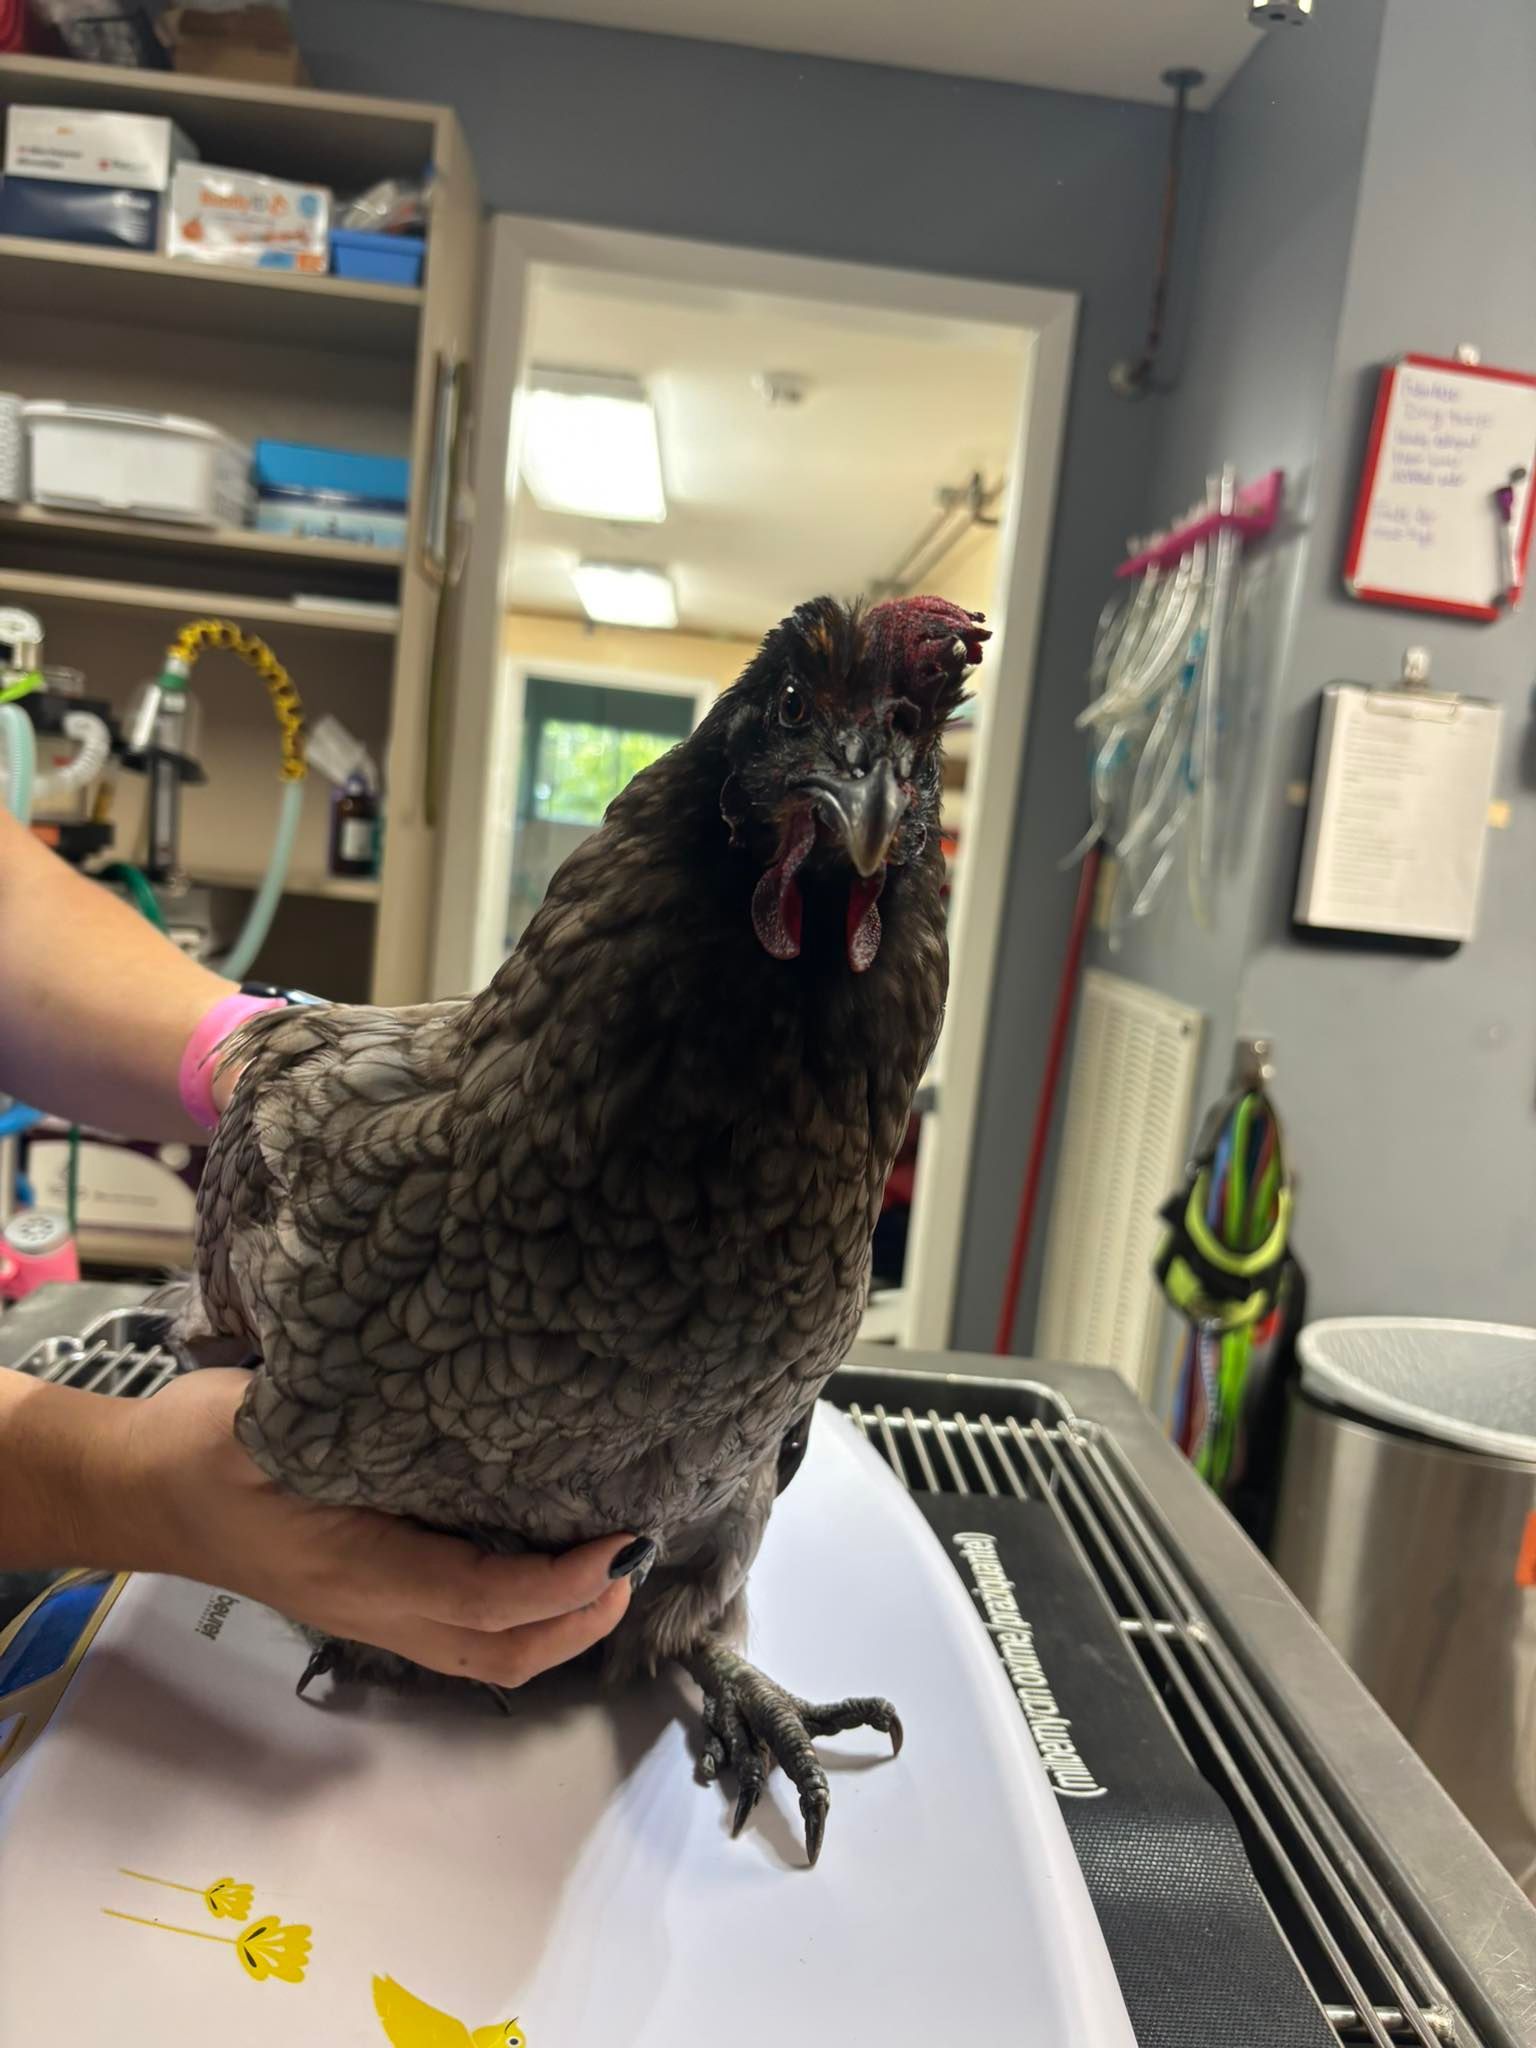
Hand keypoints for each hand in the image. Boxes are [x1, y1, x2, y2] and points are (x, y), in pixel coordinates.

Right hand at [107, 1370, 639, 1686]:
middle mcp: (374, 1609)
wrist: (141, 1491)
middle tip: (634, 1559)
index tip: (620, 1540)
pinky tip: (548, 1558)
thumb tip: (444, 1394)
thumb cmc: (206, 1446)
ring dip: (556, 1625)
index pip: (483, 1599)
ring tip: (609, 1566)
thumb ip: (350, 1420)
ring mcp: (372, 1615)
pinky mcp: (371, 1601)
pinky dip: (521, 1612)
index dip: (561, 1583)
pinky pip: (462, 1630)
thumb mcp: (271, 1421)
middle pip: (499, 1653)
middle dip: (578, 1620)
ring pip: (484, 1653)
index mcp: (357, 1571)